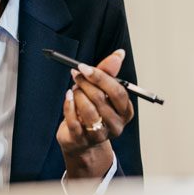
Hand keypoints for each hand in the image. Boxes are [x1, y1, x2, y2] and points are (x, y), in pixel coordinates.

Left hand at [56, 49, 133, 176]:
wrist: (82, 141)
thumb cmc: (94, 111)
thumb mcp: (102, 90)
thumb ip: (109, 72)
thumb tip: (119, 53)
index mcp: (125, 111)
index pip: (117, 92)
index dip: (101, 77)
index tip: (85, 67)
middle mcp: (116, 125)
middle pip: (102, 100)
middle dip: (86, 84)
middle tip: (77, 75)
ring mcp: (100, 135)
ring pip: (88, 111)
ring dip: (78, 95)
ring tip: (74, 89)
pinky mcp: (83, 140)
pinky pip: (74, 121)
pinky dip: (68, 105)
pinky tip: (68, 97)